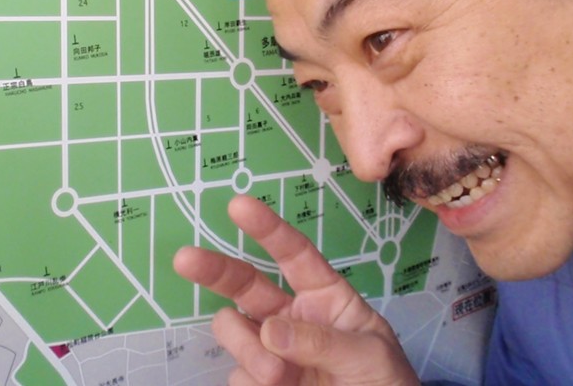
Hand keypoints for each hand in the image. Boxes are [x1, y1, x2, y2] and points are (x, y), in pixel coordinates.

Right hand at [173, 195, 419, 384]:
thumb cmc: (387, 385)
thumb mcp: (368, 354)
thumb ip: (321, 339)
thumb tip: (270, 330)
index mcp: (324, 297)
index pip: (293, 254)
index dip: (266, 228)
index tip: (238, 205)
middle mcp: (291, 318)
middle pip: (243, 284)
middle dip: (214, 269)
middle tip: (184, 259)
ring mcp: (271, 352)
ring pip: (233, 330)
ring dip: (247, 349)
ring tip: (279, 378)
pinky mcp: (259, 383)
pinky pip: (236, 375)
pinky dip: (252, 384)